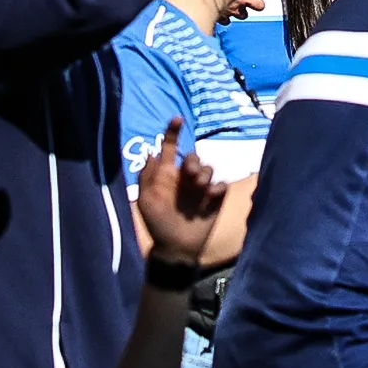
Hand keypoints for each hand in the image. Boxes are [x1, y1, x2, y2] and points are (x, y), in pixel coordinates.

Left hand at [132, 123, 229, 265]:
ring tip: (200, 189)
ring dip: (204, 175)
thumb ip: (147, 176)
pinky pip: (221, 184)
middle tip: (190, 175)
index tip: (177, 118)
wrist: (176, 248)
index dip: (172, 132)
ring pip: (208, 168)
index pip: (169, 148)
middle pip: (193, 156)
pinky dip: (217, 187)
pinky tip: (210, 197)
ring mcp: (201, 188)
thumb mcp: (146, 200)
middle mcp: (185, 178)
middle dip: (193, 161)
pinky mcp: (215, 199)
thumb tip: (150, 152)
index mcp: (167, 175)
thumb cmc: (157, 224)